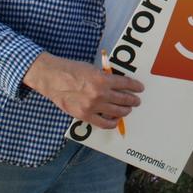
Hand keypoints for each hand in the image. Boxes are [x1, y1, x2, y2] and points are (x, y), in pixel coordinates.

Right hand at [23, 52, 143, 128]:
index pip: (126, 84)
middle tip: (137, 101)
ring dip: (126, 111)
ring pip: (117, 112)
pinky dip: (112, 123)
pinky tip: (115, 120)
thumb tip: (118, 84)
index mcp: (103, 79)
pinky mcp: (84, 115)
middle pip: (124, 99)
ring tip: (128, 109)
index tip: (140, 88)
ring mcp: (92, 106)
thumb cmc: (71, 70)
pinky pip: (103, 123)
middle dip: (133, 100)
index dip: (135, 86)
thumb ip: (105, 77)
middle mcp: (100, 94)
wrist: (52, 78)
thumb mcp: (93, 69)